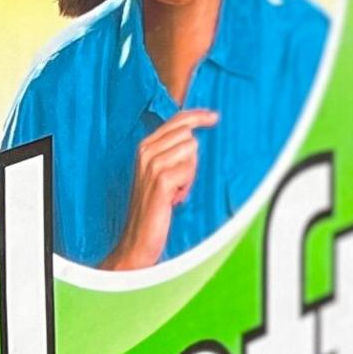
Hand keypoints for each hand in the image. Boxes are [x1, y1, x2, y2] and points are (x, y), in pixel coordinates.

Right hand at [110, 108, 217, 269]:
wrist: (138, 237)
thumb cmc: (154, 206)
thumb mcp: (161, 173)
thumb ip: (173, 152)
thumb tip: (194, 134)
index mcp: (145, 146)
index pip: (176, 120)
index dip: (198, 116)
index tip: (214, 116)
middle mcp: (146, 151)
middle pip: (188, 134)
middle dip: (191, 158)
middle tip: (179, 182)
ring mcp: (151, 165)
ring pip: (191, 150)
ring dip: (190, 173)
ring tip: (175, 191)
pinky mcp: (161, 180)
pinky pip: (189, 170)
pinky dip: (187, 185)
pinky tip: (175, 198)